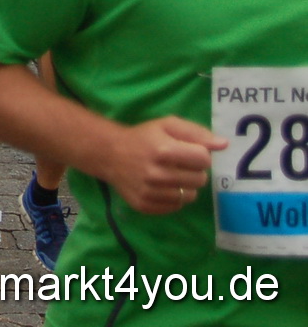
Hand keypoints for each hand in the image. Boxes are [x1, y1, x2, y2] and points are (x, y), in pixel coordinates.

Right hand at [102, 116, 225, 214]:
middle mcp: (156, 174)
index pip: (204, 159)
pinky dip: (174, 197)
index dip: (200, 154)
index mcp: (163, 150)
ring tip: (171, 175)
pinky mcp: (145, 205)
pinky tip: (162, 186)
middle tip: (179, 164)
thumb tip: (223, 145)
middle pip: (200, 179)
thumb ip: (196, 133)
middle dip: (194, 171)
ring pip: (190, 196)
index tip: (188, 151)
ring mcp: (150, 192)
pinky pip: (176, 206)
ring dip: (185, 185)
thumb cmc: (142, 137)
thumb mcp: (167, 125)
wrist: (108, 154)